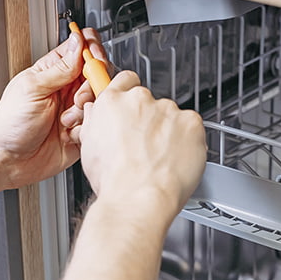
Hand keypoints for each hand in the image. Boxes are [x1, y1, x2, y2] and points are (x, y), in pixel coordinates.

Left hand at [0, 28, 106, 188]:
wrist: (9, 160)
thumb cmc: (10, 124)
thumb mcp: (33, 88)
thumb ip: (60, 67)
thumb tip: (79, 42)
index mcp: (53, 71)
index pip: (82, 48)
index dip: (92, 51)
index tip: (93, 61)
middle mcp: (67, 89)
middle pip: (98, 74)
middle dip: (91, 86)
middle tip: (76, 98)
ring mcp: (76, 110)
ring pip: (100, 100)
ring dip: (85, 111)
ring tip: (66, 120)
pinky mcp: (82, 131)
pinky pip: (97, 124)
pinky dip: (85, 129)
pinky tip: (68, 134)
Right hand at [78, 71, 206, 219]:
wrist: (139, 199)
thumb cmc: (115, 181)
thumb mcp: (89, 148)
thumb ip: (96, 122)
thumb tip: (98, 114)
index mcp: (113, 102)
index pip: (126, 80)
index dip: (130, 94)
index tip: (133, 107)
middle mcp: (140, 100)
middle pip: (149, 102)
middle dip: (150, 120)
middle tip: (145, 146)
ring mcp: (168, 110)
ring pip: (171, 116)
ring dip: (169, 131)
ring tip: (160, 159)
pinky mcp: (191, 122)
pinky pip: (191, 127)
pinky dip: (188, 140)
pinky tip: (176, 158)